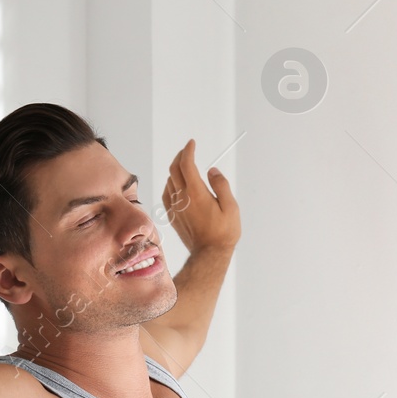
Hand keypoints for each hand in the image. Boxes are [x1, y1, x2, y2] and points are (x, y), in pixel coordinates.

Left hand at [161, 138, 239, 253]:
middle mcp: (182, 198)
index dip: (188, 150)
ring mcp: (175, 208)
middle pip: (174, 169)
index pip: (186, 164)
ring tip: (185, 166)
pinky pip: (166, 194)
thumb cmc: (224, 232)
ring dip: (175, 170)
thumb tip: (212, 170)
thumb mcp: (230, 206)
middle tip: (188, 150)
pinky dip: (170, 184)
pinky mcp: (172, 216)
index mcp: (196, 193)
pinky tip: (177, 185)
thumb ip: (221, 185)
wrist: (209, 254)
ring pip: (169, 181)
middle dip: (180, 156)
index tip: (192, 143)